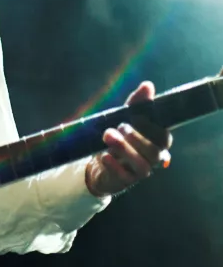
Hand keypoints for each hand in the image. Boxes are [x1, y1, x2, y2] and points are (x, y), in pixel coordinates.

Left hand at [85, 81, 172, 198]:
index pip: (165, 138)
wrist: (100, 160)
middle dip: (137, 138)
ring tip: (108, 135)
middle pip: (155, 152)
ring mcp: (140, 171)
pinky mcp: (126, 181)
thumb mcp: (125, 117)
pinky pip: (125, 178)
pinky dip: (114, 166)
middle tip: (120, 126)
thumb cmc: (120, 136)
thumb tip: (148, 85)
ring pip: (143, 166)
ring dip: (125, 150)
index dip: (153, 129)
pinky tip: (104, 155)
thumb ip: (137, 103)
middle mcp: (152, 159)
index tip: (136, 117)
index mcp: (155, 142)